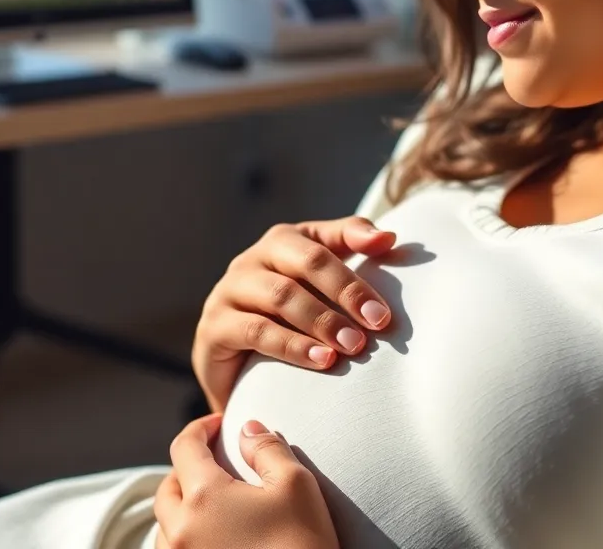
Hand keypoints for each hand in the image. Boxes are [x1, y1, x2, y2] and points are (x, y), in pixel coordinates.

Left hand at [154, 414, 338, 548]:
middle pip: (167, 486)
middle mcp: (180, 532)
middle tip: (217, 459)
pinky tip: (211, 534)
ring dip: (183, 505)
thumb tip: (247, 429)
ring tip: (214, 499)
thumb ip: (267, 448)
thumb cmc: (301, 543)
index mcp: (204, 498)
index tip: (219, 423)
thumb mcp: (295, 484)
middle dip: (188, 466)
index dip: (201, 427)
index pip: (184, 448)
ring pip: (165, 524)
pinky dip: (184, 535)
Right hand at [193, 217, 396, 411]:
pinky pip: (257, 332)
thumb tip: (389, 238)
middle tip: (379, 320)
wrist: (233, 367)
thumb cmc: (289, 315)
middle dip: (347, 289)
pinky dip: (294, 346)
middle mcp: (253, 258)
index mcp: (283, 240)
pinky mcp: (213, 327)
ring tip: (354, 345)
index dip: (360, 244)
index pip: (327, 236)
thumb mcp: (318, 281)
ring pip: (282, 296)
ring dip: (323, 321)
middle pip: (306, 261)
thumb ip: (350, 249)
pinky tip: (323, 361)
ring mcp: (229, 290)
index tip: (389, 260)